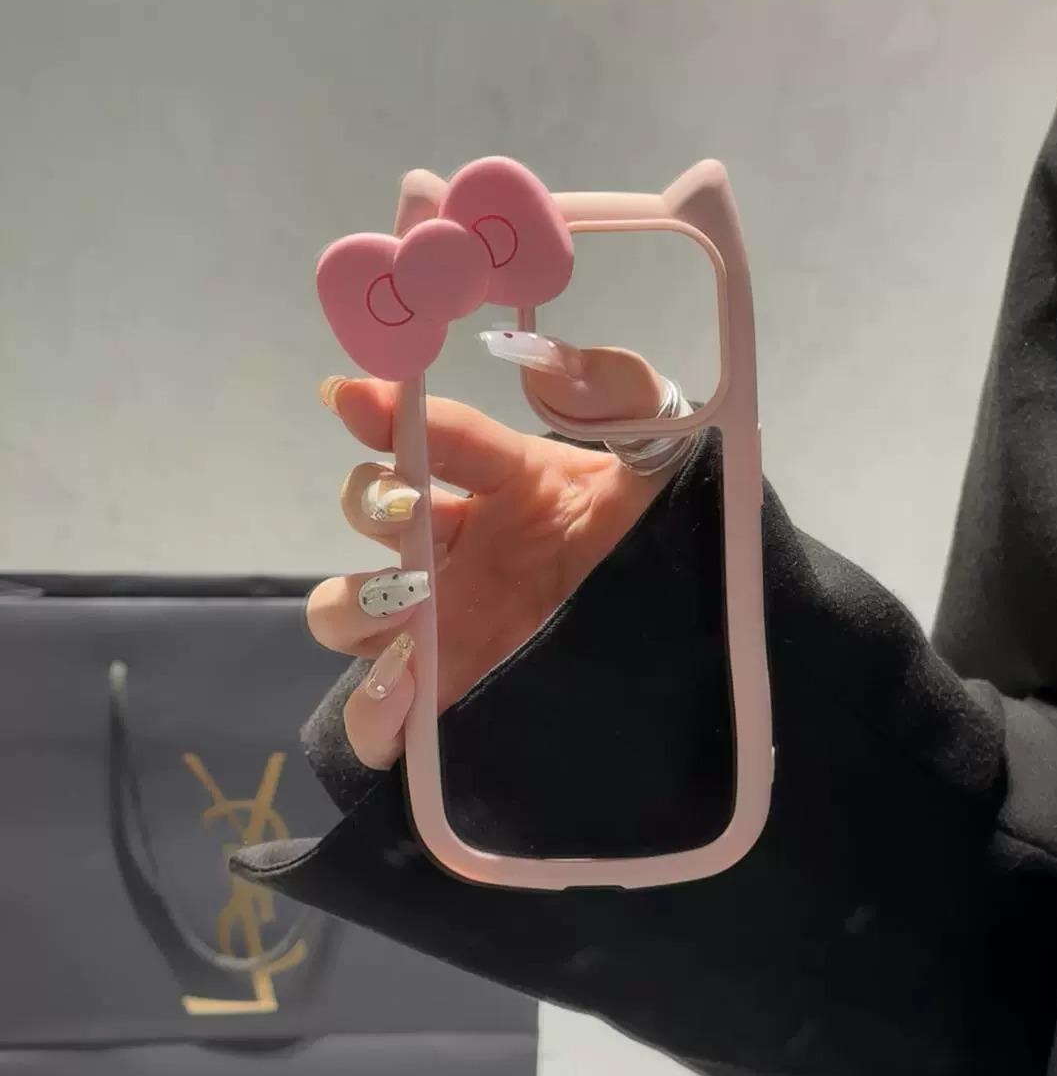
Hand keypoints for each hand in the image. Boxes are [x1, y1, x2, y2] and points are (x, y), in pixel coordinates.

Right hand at [306, 339, 680, 769]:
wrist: (688, 629)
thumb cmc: (660, 534)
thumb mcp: (661, 452)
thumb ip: (620, 393)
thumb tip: (543, 366)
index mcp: (501, 480)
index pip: (434, 436)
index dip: (389, 411)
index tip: (354, 395)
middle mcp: (457, 544)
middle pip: (369, 511)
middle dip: (372, 501)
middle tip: (411, 510)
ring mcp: (444, 618)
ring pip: (348, 608)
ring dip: (358, 602)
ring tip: (408, 605)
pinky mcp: (448, 687)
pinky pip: (377, 709)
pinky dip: (371, 708)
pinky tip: (403, 698)